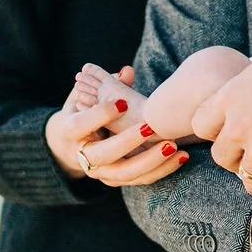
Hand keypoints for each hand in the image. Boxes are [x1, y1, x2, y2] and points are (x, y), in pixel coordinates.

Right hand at [46, 68, 185, 188]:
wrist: (74, 144)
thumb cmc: (84, 111)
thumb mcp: (88, 95)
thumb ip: (107, 85)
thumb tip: (127, 71)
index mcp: (71, 131)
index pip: (81, 125)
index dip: (100, 115)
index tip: (123, 102)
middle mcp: (83, 156)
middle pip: (104, 155)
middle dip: (128, 142)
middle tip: (150, 127)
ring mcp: (101, 171)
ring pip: (125, 173)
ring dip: (151, 161)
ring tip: (173, 146)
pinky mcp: (117, 179)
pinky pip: (140, 179)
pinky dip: (161, 169)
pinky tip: (180, 156)